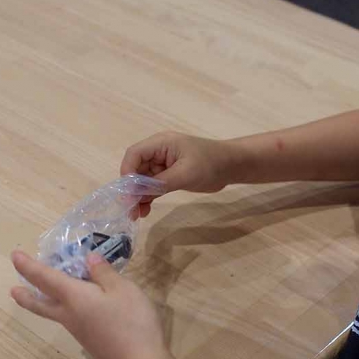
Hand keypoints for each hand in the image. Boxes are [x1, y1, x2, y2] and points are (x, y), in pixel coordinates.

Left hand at [10, 250, 172, 358]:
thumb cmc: (131, 322)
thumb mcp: (123, 289)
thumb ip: (104, 273)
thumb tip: (88, 259)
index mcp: (74, 297)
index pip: (45, 278)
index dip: (28, 266)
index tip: (15, 256)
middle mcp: (69, 315)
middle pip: (40, 305)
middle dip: (26, 296)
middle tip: (13, 290)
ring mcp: (79, 332)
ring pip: (55, 313)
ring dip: (45, 302)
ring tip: (47, 291)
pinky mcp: (91, 342)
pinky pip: (72, 320)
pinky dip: (67, 308)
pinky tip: (83, 305)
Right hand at [121, 132, 235, 218]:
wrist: (231, 166)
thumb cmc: (210, 164)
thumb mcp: (186, 174)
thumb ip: (160, 183)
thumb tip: (136, 194)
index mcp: (161, 143)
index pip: (134, 154)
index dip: (127, 172)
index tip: (127, 194)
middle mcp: (158, 152)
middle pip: (135, 168)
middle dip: (131, 189)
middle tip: (130, 210)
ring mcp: (163, 164)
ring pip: (142, 180)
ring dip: (138, 196)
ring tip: (137, 215)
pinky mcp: (169, 175)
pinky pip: (152, 186)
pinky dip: (148, 197)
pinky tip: (146, 211)